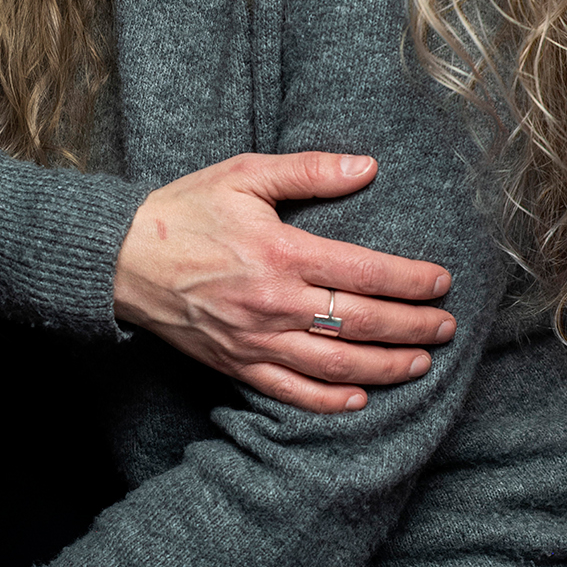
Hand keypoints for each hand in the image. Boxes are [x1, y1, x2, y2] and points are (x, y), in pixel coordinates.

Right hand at [112, 152, 454, 414]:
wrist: (120, 259)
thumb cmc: (184, 211)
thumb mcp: (244, 174)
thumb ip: (308, 170)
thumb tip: (366, 166)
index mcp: (282, 253)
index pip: (365, 272)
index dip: (411, 282)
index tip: (441, 283)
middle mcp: (274, 303)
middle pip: (361, 323)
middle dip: (413, 327)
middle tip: (446, 327)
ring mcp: (255, 340)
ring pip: (335, 365)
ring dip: (386, 367)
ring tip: (420, 362)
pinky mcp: (236, 364)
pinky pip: (291, 392)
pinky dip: (329, 401)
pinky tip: (360, 399)